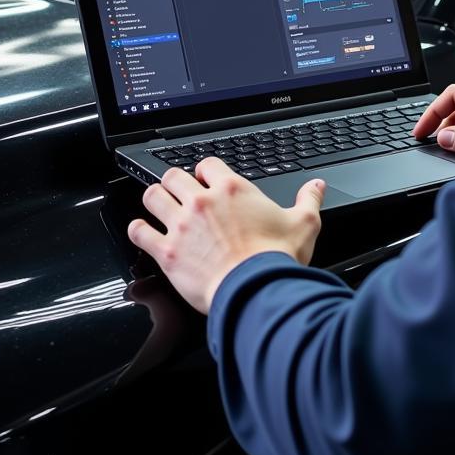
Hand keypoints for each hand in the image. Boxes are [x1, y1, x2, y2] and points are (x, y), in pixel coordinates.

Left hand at [128, 157, 325, 314]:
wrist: (255, 289)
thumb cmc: (276, 258)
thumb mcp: (304, 224)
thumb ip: (309, 200)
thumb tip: (316, 186)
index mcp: (233, 189)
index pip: (208, 164)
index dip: (206, 171)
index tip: (207, 179)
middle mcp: (203, 201)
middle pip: (174, 175)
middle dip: (175, 181)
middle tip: (179, 191)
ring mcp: (181, 225)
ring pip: (153, 196)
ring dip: (154, 199)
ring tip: (157, 205)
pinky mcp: (166, 251)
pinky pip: (139, 232)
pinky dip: (138, 230)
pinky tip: (141, 231)